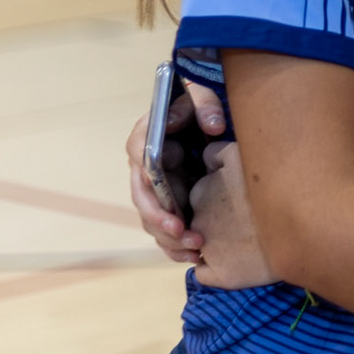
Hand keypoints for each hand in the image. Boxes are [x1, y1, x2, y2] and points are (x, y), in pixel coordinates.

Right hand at [125, 78, 225, 262]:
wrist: (195, 116)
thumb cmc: (194, 104)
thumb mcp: (199, 96)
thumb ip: (205, 105)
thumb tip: (214, 126)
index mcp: (145, 139)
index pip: (140, 163)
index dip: (153, 188)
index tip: (170, 206)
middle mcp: (141, 167)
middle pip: (143, 200)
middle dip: (161, 221)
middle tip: (183, 234)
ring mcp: (151, 188)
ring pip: (150, 220)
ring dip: (169, 239)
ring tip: (195, 250)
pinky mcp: (163, 202)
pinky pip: (162, 229)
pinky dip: (174, 246)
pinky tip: (193, 258)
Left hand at [189, 140, 278, 289]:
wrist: (307, 224)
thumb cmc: (278, 182)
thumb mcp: (242, 155)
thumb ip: (217, 155)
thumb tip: (206, 160)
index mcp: (202, 189)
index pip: (201, 190)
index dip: (220, 192)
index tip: (241, 196)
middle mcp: (198, 218)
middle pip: (201, 217)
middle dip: (217, 217)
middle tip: (248, 219)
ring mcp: (208, 248)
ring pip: (202, 244)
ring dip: (218, 242)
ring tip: (249, 240)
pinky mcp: (220, 274)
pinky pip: (206, 272)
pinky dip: (217, 268)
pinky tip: (240, 261)